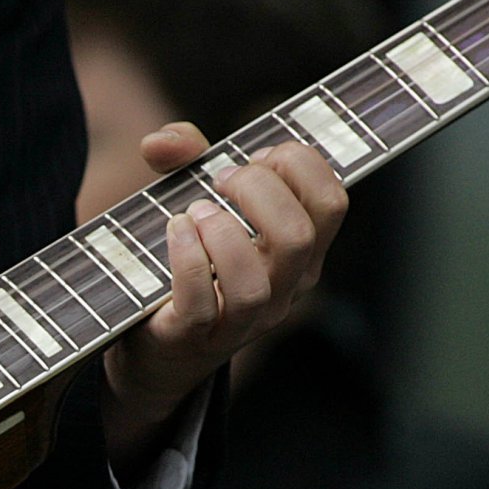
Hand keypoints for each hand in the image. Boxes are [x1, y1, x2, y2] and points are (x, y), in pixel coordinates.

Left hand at [100, 123, 348, 466]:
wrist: (156, 348)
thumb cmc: (189, 263)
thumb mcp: (199, 203)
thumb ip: (186, 160)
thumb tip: (162, 140)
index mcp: (303, 254)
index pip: (332, 202)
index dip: (299, 165)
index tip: (258, 156)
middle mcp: (283, 290)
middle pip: (298, 237)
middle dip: (259, 191)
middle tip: (223, 181)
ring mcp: (242, 322)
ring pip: (255, 283)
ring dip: (224, 233)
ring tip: (196, 212)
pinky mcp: (194, 338)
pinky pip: (201, 303)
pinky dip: (188, 258)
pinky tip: (175, 231)